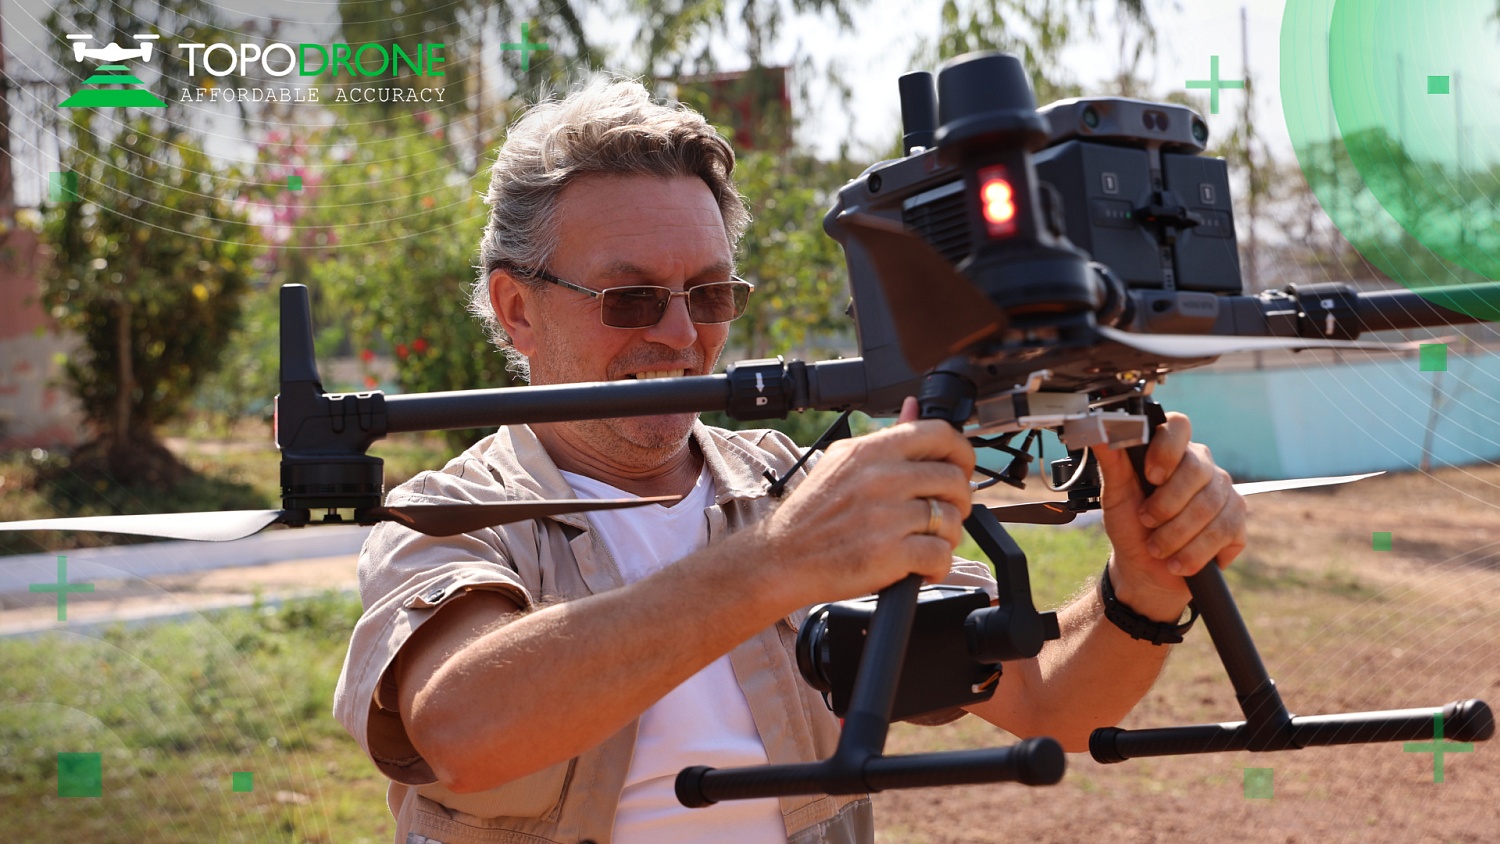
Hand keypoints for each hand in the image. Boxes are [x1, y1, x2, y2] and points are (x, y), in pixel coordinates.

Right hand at [756, 397, 973, 605]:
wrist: (783, 558)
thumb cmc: (812, 514)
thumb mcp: (842, 462)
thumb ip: (885, 438)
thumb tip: (913, 407)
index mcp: (870, 452)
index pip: (940, 434)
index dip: (961, 452)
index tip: (959, 468)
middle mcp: (880, 479)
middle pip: (954, 479)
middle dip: (958, 500)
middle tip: (944, 513)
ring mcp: (886, 516)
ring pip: (951, 519)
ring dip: (946, 536)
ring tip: (925, 541)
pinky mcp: (890, 553)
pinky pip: (940, 555)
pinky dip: (936, 565)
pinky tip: (919, 566)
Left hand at [1090, 412, 1246, 620]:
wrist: (1145, 568)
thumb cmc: (1131, 525)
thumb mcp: (1115, 494)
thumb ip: (1111, 461)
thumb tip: (1098, 430)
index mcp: (1172, 451)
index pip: (1178, 426)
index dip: (1166, 449)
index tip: (1150, 477)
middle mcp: (1202, 465)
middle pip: (1197, 470)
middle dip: (1166, 505)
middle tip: (1146, 522)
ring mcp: (1224, 492)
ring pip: (1210, 505)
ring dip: (1176, 534)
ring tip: (1157, 548)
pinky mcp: (1237, 521)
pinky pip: (1224, 531)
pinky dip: (1195, 552)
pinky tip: (1178, 562)